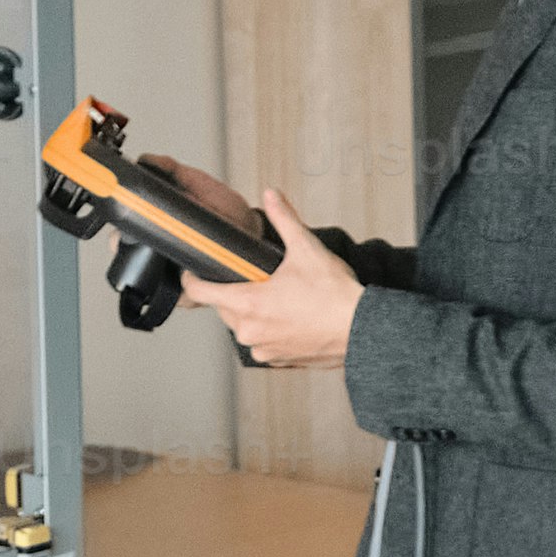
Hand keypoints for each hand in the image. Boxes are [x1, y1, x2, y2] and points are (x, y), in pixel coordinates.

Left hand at [176, 188, 364, 369]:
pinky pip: (264, 343)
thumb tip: (271, 195)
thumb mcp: (307, 249)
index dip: (192, 279)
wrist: (364, 332)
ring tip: (278, 299)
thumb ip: (284, 219)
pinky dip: (271, 331)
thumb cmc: (335, 296)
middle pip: (224, 309)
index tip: (192, 271)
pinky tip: (291, 318)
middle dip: (234, 292)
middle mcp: (250, 332)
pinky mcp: (280, 361)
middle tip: (256, 278)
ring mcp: (264, 350)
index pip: (201, 292)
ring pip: (244, 327)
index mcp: (248, 304)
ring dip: (253, 313)